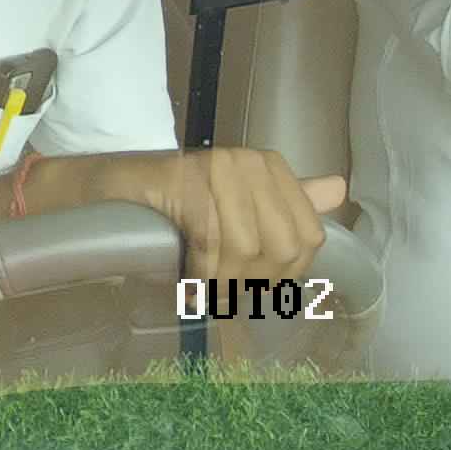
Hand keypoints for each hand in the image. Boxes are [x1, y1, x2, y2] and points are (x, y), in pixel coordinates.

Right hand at [42, 148, 344, 282]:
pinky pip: (212, 240)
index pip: (308, 238)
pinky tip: (186, 278)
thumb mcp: (236, 214)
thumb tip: (340, 189)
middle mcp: (251, 160)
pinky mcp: (187, 179)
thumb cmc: (174, 208)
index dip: (281, 274)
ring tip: (200, 284)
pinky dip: (200, 269)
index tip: (248, 288)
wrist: (110, 193)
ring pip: (248, 247)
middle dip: (251, 280)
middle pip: (282, 245)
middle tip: (219, 290)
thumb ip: (288, 204)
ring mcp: (219, 165)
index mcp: (272, 167)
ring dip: (222, 279)